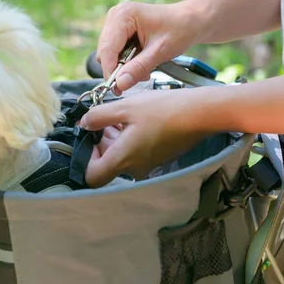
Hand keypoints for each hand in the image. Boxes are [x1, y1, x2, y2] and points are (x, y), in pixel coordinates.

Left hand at [81, 88, 211, 186]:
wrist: (199, 114)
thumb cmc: (162, 110)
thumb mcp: (124, 107)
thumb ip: (98, 116)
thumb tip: (84, 123)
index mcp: (122, 160)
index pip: (91, 177)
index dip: (84, 159)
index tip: (88, 137)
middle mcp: (133, 169)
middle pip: (105, 165)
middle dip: (99, 143)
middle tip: (103, 119)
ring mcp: (146, 166)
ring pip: (119, 157)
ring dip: (113, 138)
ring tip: (118, 115)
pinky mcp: (156, 159)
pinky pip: (133, 154)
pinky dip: (127, 139)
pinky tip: (132, 119)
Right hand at [96, 0, 206, 93]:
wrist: (191, 21)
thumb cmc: (179, 30)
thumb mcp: (159, 52)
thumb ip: (138, 68)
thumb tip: (119, 84)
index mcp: (123, 15)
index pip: (107, 49)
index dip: (110, 71)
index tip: (116, 89)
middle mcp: (115, 15)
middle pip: (105, 52)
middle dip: (119, 69)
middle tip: (139, 77)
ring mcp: (115, 22)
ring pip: (108, 54)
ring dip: (123, 66)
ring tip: (144, 68)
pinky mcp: (119, 30)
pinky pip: (114, 52)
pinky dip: (126, 61)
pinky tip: (141, 61)